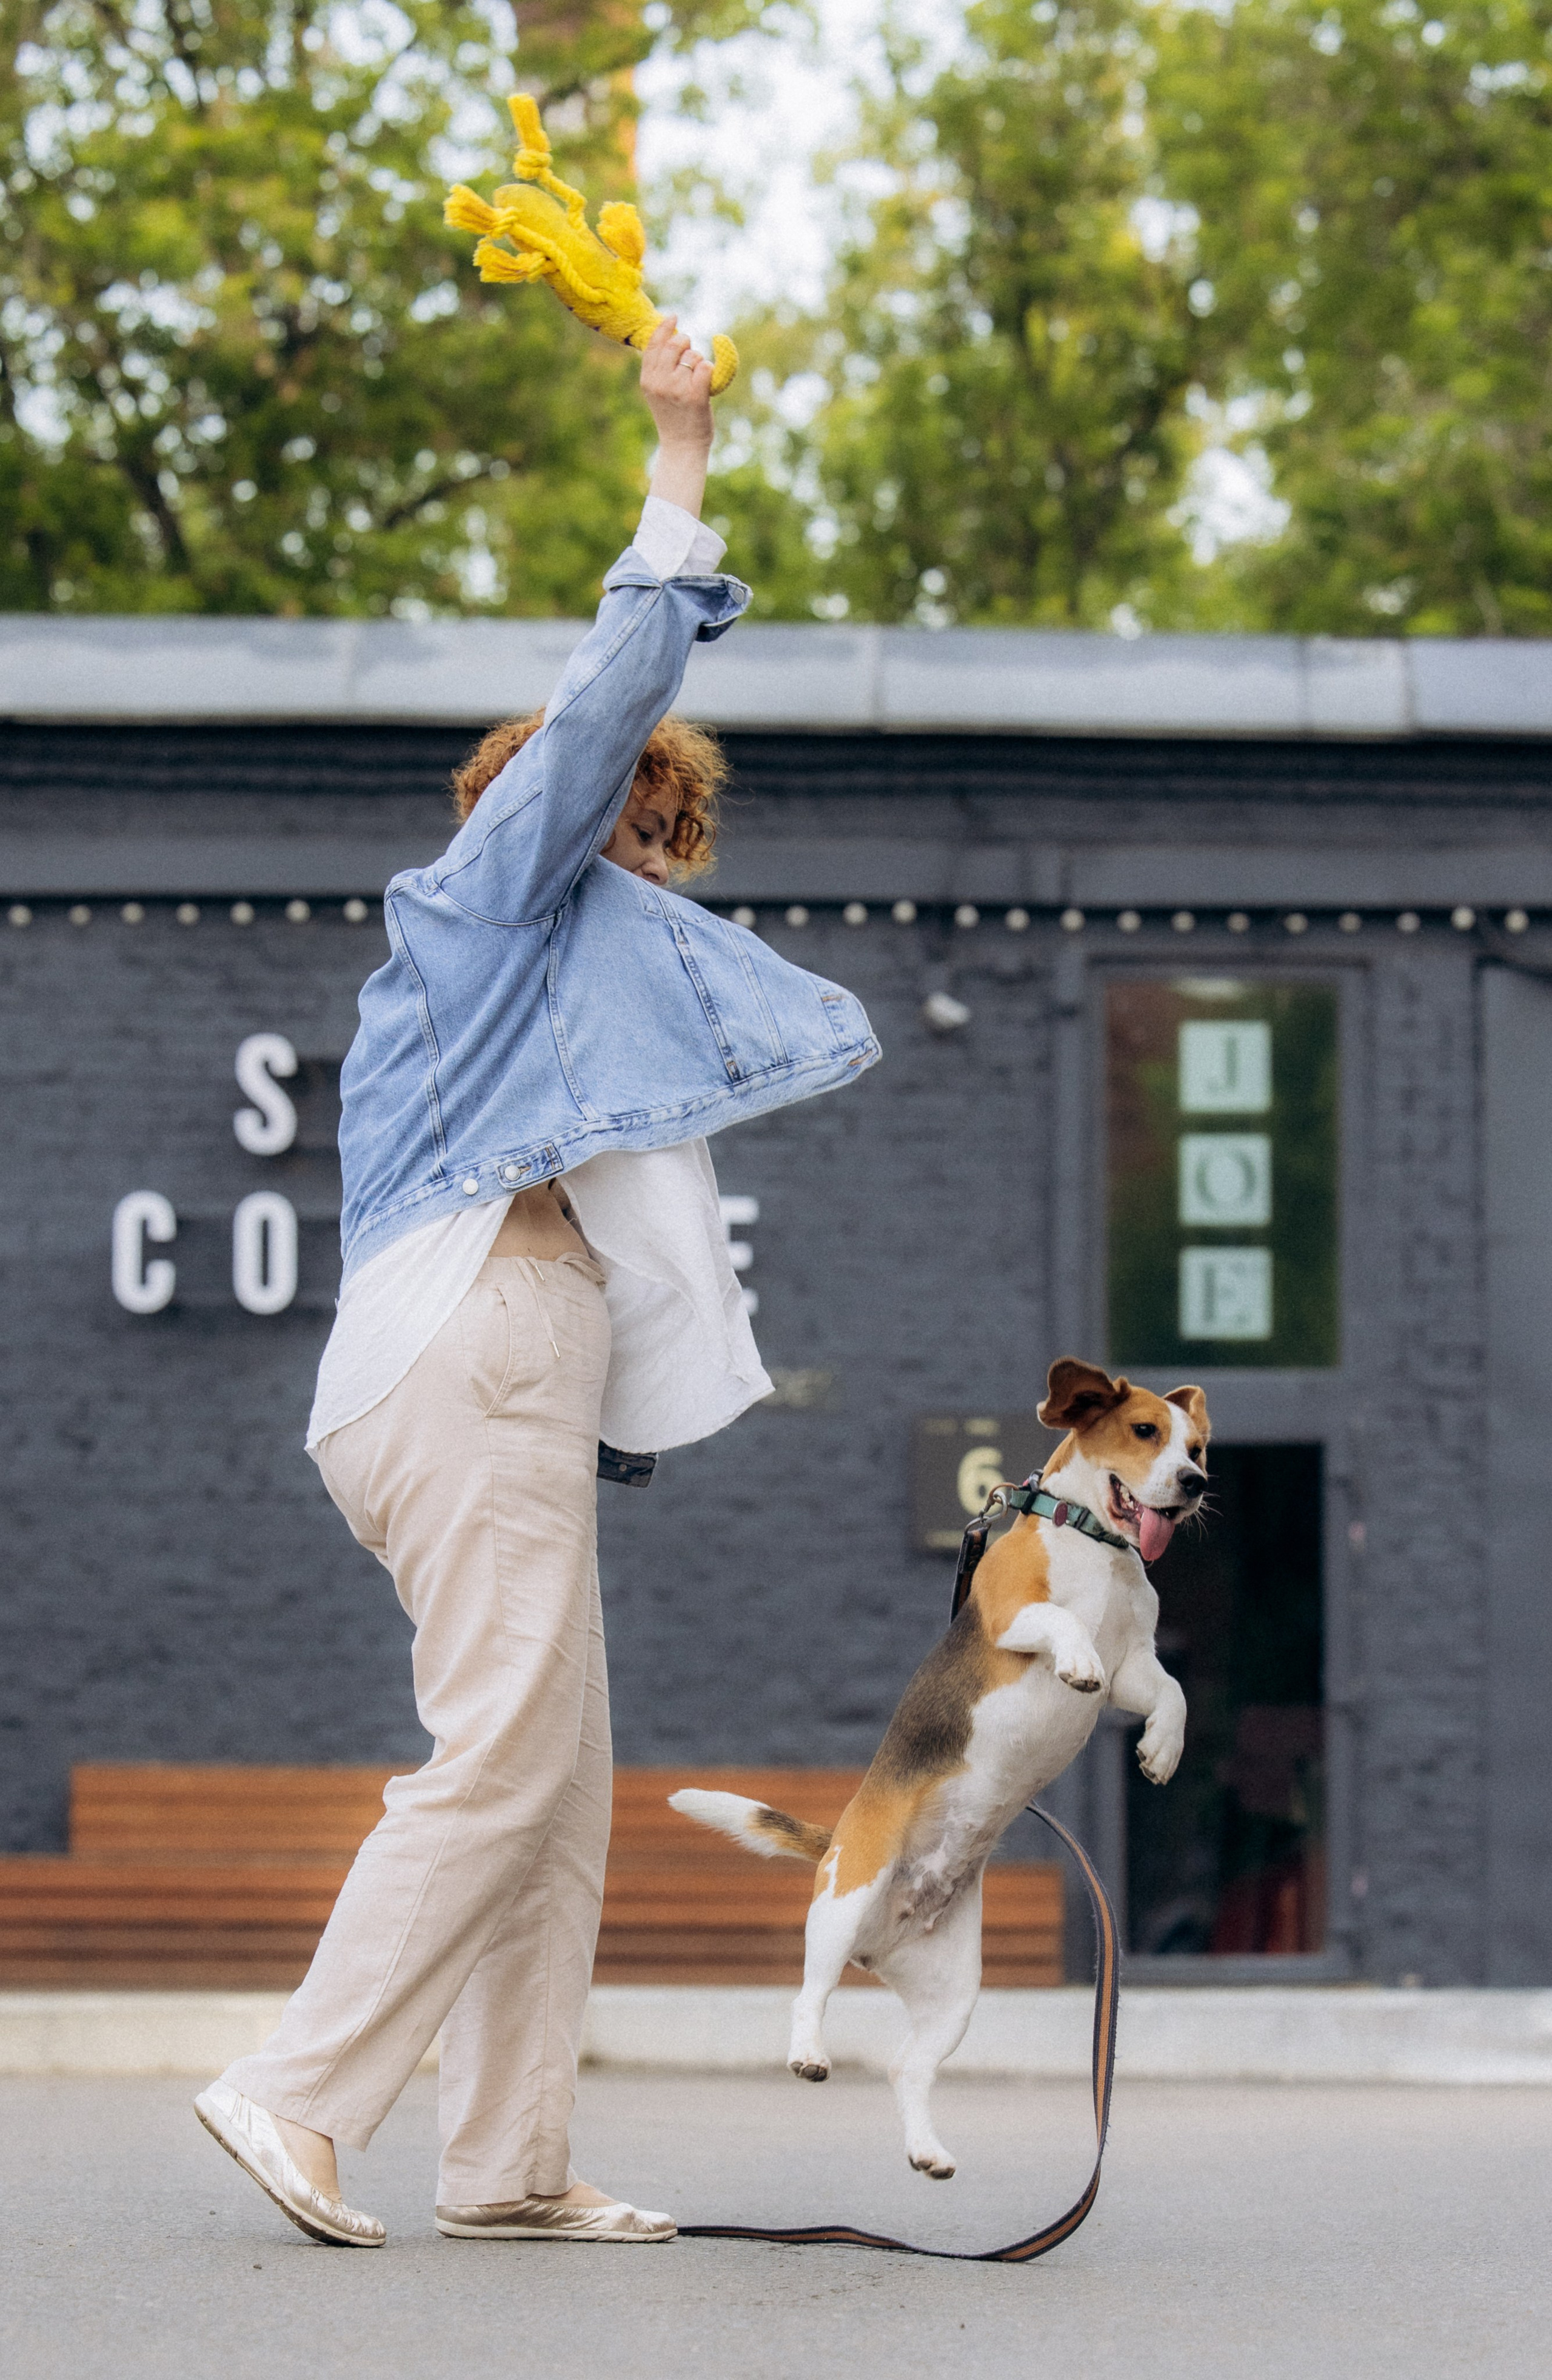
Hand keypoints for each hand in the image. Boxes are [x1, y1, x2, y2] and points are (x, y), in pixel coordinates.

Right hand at [641, 316, 713, 449]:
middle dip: (687, 343)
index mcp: (648, 379)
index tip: (674, 316)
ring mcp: (677, 389)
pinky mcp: (695, 396)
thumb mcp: (657, 391)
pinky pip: (706, 368)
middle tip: (690, 354)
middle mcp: (660, 382)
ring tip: (696, 380)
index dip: (665, 327)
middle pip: (676, 345)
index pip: (653, 344)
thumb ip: (659, 368)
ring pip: (693, 356)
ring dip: (699, 362)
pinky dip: (709, 371)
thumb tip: (672, 337)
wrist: (682, 447)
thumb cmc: (673, 417)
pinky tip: (706, 383)